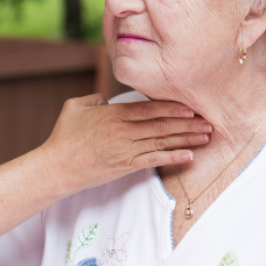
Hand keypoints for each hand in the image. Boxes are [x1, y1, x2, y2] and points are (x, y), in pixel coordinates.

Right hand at [40, 95, 209, 194]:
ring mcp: (125, 150)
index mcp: (112, 114)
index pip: (148, 109)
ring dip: (186, 139)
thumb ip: (94, 99)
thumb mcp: (74, 107)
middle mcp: (123, 131)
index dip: (171, 108)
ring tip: (206, 136)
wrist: (56, 167)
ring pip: (161, 142)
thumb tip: (107, 98)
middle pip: (161, 125)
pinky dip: (172, 158)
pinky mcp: (125, 167)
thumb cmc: (63, 136)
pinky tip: (189, 156)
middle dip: (187, 123)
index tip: (190, 107)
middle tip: (208, 121)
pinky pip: (153, 161)